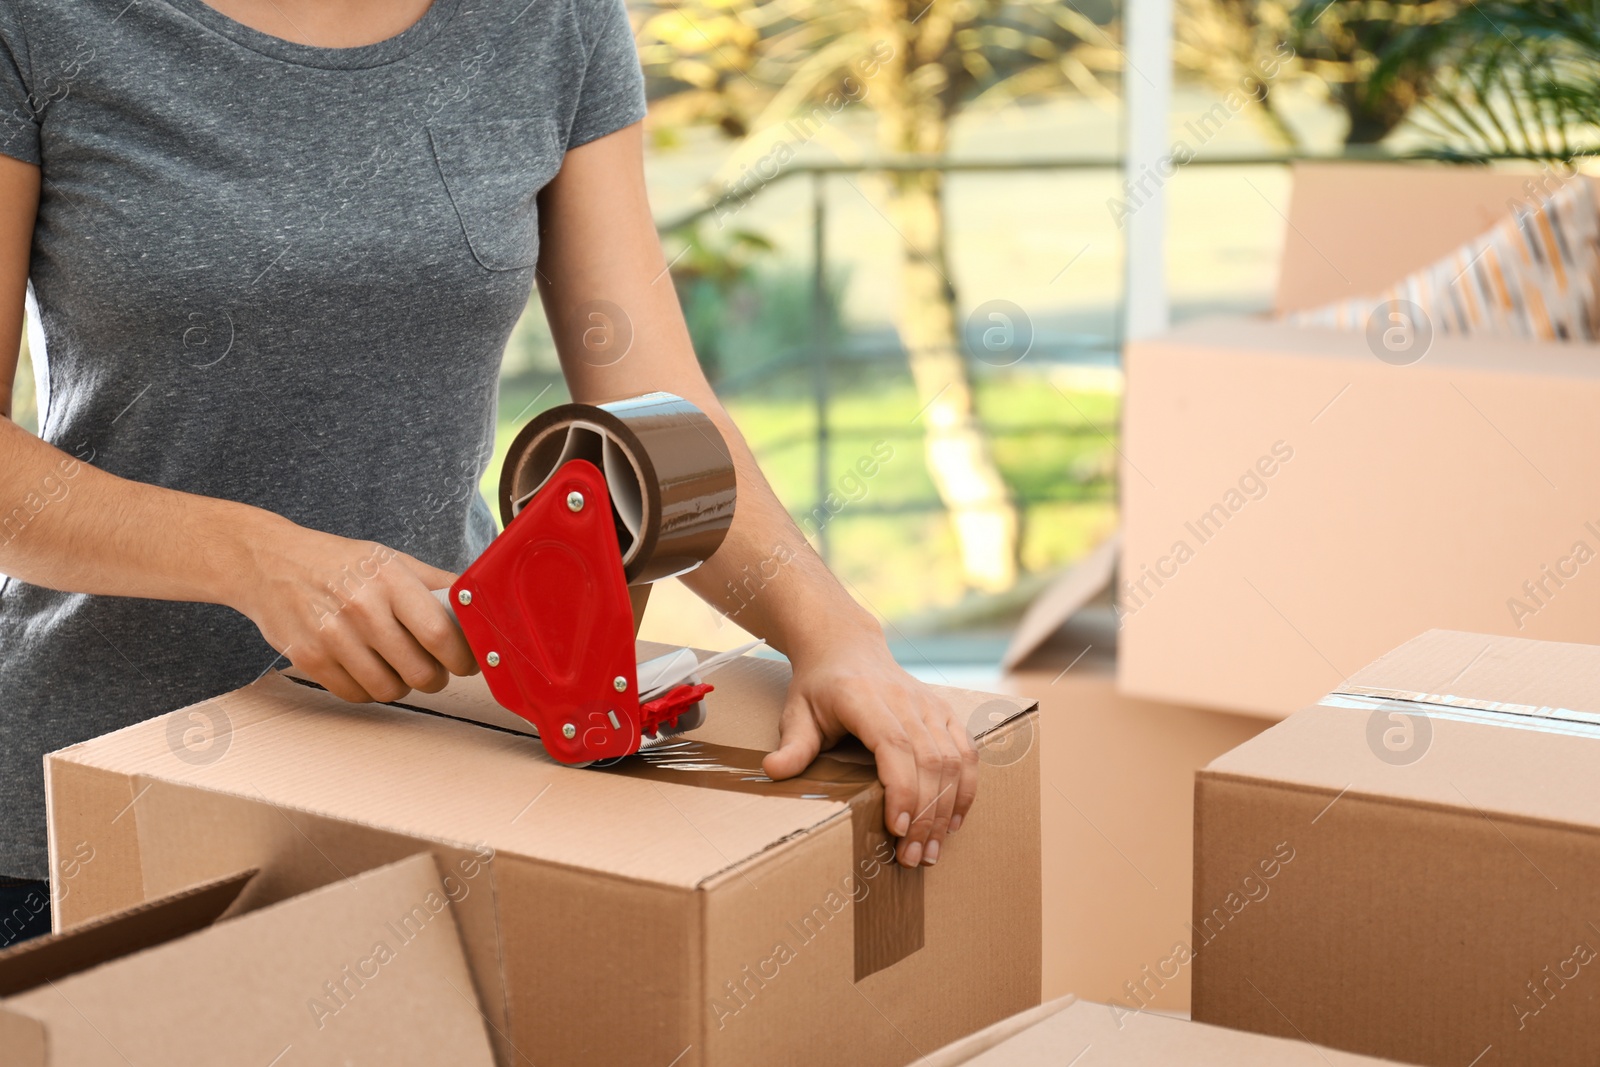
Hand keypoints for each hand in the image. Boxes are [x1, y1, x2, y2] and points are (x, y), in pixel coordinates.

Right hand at [224, 514, 477, 702]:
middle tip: (434, 670)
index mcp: (390, 580)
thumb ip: (436, 584)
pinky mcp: (309, 659)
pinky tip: (369, 669)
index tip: (467, 663)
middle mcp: (361, 608)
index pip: (440, 635)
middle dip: (435, 678)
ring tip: (399, 668)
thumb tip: (478, 605)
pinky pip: (356, 695)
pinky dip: (369, 690)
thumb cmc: (340, 563)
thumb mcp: (391, 560)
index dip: (462, 659)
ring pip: (389, 690)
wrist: (270, 563)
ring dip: (402, 686)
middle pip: (419, 672)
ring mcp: (333, 636)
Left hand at [762, 631, 977, 867]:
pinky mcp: (945, 712)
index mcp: (865, 699)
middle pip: (929, 761)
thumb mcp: (797, 712)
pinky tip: (954, 821)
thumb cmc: (819, 685)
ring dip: (947, 809)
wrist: (847, 645)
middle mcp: (904, 700)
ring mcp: (929, 705)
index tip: (896, 829)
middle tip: (914, 858)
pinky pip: (967, 753)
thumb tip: (773, 771)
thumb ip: (792, 745)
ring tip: (933, 849)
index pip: (895, 747)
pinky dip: (966, 789)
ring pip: (953, 761)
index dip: (902, 790)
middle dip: (925, 815)